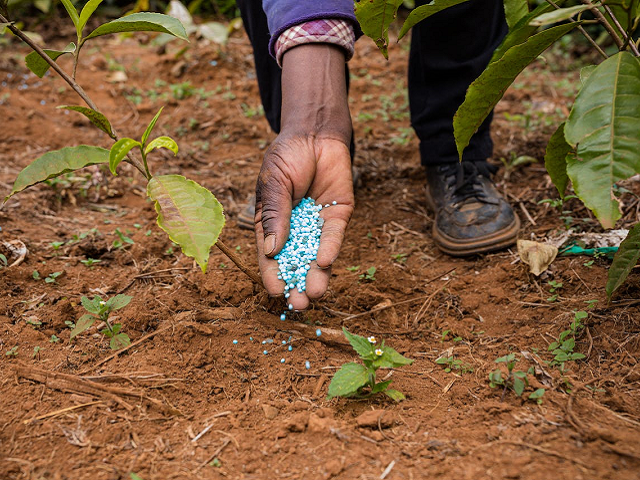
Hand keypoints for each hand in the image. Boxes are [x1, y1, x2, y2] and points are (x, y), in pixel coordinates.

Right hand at [254, 44, 353, 309]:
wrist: (316, 132)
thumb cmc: (287, 155)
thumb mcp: (273, 183)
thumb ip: (274, 214)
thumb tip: (271, 250)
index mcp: (273, 223)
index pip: (270, 254)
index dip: (272, 274)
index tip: (275, 291)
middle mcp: (295, 229)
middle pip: (295, 261)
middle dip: (296, 283)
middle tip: (298, 304)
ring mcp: (317, 224)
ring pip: (316, 255)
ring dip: (315, 275)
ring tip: (314, 295)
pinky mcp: (338, 216)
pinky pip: (334, 236)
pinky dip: (329, 249)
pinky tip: (325, 263)